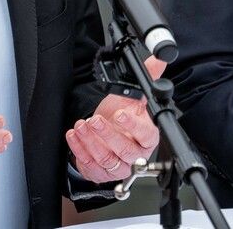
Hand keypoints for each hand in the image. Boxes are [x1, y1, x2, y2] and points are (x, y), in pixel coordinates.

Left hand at [65, 56, 164, 182]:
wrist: (106, 136)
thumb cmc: (122, 117)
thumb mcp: (133, 96)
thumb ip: (147, 77)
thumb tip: (158, 59)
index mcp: (148, 137)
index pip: (146, 134)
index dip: (133, 125)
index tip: (120, 114)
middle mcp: (136, 155)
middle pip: (124, 150)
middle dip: (107, 134)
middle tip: (96, 120)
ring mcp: (119, 167)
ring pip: (106, 159)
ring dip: (91, 142)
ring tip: (82, 125)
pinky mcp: (101, 173)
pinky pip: (90, 164)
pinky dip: (79, 149)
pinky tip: (74, 135)